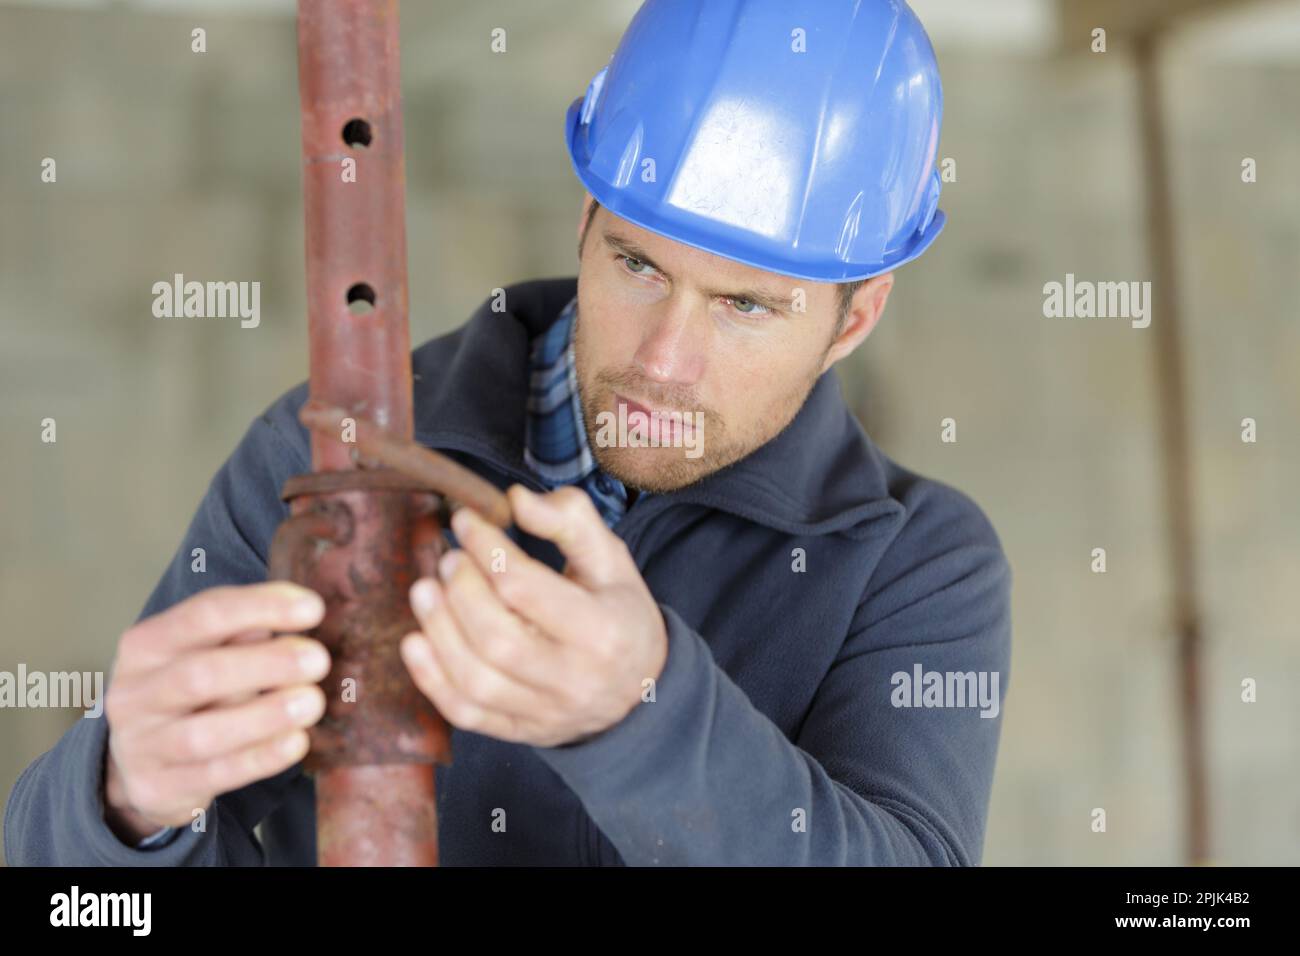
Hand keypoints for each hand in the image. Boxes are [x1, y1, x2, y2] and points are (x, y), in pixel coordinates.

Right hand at [102, 582, 330, 842]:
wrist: (137, 762)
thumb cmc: (187, 693)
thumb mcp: (202, 653)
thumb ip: (242, 632)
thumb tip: (298, 609)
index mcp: (146, 644)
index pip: (203, 615)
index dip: (260, 607)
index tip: (313, 608)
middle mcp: (134, 693)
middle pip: (199, 674)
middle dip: (266, 664)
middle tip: (318, 660)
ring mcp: (141, 745)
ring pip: (201, 733)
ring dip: (264, 716)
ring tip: (312, 702)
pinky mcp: (157, 788)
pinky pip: (213, 775)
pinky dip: (259, 758)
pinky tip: (296, 741)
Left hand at [400, 485, 667, 747]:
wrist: (641, 690)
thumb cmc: (619, 613)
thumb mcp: (612, 560)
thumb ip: (571, 520)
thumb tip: (515, 499)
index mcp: (603, 630)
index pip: (526, 588)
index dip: (485, 549)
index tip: (465, 521)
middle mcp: (575, 679)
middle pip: (497, 639)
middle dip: (460, 591)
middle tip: (446, 559)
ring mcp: (546, 713)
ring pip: (476, 681)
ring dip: (438, 631)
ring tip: (424, 590)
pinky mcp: (521, 732)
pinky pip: (466, 714)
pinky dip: (430, 680)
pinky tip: (416, 641)